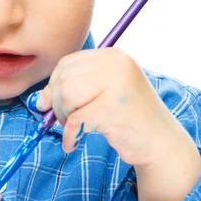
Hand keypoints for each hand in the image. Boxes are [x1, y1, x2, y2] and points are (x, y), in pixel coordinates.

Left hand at [35, 48, 186, 167]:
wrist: (161, 144)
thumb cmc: (128, 120)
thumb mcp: (102, 95)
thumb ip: (73, 89)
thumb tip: (39, 100)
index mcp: (114, 56)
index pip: (67, 63)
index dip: (55, 86)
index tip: (54, 105)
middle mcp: (118, 64)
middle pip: (64, 78)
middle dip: (58, 103)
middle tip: (67, 122)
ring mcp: (118, 85)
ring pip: (67, 96)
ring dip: (64, 118)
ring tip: (76, 130)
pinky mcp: (113, 109)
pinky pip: (75, 121)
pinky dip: (70, 136)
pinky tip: (74, 144)